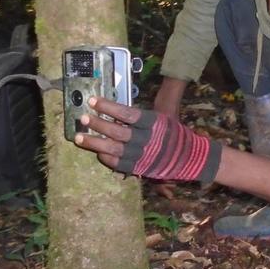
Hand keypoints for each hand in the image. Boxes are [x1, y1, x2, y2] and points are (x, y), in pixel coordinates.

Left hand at [73, 97, 221, 182]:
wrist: (191, 158)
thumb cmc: (175, 136)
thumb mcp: (163, 120)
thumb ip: (141, 118)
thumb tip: (116, 112)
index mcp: (153, 123)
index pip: (126, 113)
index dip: (108, 106)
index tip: (93, 100)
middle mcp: (146, 139)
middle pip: (116, 131)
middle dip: (98, 124)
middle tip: (83, 118)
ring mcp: (141, 155)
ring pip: (112, 148)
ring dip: (94, 142)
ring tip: (78, 137)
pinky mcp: (139, 168)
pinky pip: (117, 163)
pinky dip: (105, 158)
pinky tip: (97, 152)